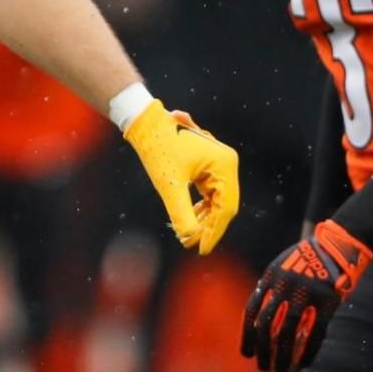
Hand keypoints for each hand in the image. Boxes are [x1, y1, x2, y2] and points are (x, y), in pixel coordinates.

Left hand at [123, 100, 239, 253]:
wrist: (145, 122)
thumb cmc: (158, 148)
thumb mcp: (169, 185)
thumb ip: (181, 212)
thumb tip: (189, 237)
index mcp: (225, 165)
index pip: (226, 207)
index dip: (214, 231)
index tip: (201, 249)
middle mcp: (226, 163)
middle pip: (224, 204)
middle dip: (209, 226)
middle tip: (194, 245)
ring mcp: (218, 163)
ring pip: (217, 199)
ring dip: (204, 218)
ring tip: (189, 236)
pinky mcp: (208, 165)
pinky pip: (209, 192)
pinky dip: (201, 206)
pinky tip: (190, 218)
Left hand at [241, 219, 372, 371]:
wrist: (336, 245)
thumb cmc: (305, 259)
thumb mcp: (280, 266)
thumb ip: (269, 289)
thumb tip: (257, 318)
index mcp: (270, 278)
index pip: (252, 311)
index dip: (247, 335)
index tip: (246, 353)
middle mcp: (284, 287)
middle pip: (266, 325)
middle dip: (262, 349)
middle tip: (263, 367)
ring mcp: (305, 295)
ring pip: (288, 332)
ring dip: (283, 355)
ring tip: (280, 370)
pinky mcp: (326, 302)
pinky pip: (315, 332)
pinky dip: (309, 350)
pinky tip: (304, 364)